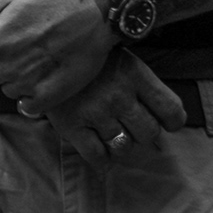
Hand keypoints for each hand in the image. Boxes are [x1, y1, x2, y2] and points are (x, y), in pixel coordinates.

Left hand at [0, 0, 116, 111]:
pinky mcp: (50, 96)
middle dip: (1, 63)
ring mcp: (27, 83)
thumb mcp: (9, 0)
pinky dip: (33, 97)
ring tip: (40, 58)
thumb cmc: (52, 1)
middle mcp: (5, 66)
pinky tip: (44, 79)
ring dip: (19, 79)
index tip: (3, 42)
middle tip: (26, 46)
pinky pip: (28, 106)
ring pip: (9, 90)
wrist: (96, 13)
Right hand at [41, 49, 186, 162]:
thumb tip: (164, 123)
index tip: (164, 122)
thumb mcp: (120, 59)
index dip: (172, 122)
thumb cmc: (86, 57)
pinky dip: (102, 160)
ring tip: (110, 133)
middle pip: (149, 133)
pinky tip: (98, 151)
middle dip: (143, 133)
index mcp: (135, 74)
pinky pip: (97, 156)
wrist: (40, 52)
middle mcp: (119, 95)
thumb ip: (142, 86)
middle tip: (130, 124)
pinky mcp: (72, 126)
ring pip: (124, 147)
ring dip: (121, 144)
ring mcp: (95, 112)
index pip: (172, 110)